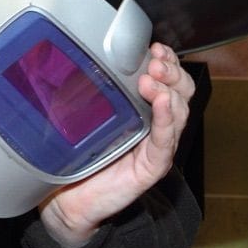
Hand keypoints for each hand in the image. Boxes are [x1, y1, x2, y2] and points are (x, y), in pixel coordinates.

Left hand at [40, 43, 194, 247]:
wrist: (66, 200)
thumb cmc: (76, 155)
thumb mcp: (84, 114)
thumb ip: (90, 89)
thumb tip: (79, 54)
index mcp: (143, 110)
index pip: (169, 80)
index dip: (169, 61)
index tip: (155, 47)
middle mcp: (154, 126)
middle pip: (182, 92)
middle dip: (172, 72)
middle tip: (154, 63)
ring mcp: (156, 147)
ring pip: (178, 114)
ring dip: (168, 91)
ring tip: (151, 81)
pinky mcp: (150, 168)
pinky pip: (164, 142)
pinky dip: (165, 121)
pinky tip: (161, 105)